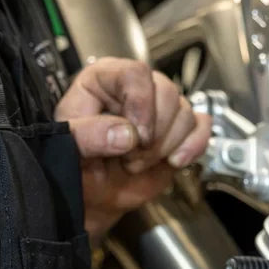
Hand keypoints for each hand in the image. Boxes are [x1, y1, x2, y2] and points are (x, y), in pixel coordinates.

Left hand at [55, 58, 211, 241]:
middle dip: (154, 134)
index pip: (136, 73)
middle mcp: (137, 89)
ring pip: (185, 113)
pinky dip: (193, 146)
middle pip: (167, 92)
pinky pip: (202, 127)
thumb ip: (87, 136)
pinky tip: (175, 161)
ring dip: (166, 146)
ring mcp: (161, 109)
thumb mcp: (67, 149)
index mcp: (104, 80)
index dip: (141, 104)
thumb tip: (127, 134)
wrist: (96, 195)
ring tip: (139, 163)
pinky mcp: (180, 131)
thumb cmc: (77, 166)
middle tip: (130, 157)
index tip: (136, 136)